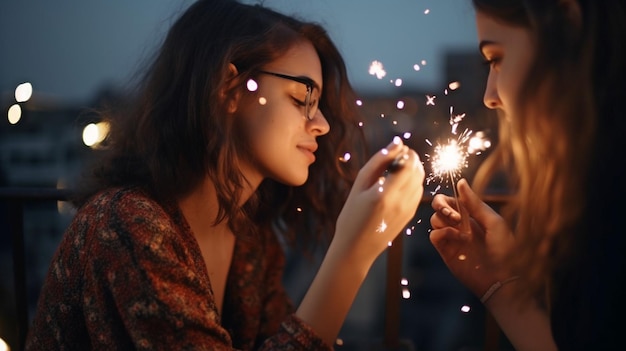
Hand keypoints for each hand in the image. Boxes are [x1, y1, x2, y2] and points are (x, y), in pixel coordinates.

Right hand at [333, 137, 424, 265]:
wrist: (356, 248)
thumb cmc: (352, 215)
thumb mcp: (359, 185)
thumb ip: (379, 161)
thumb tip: (397, 142)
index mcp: (385, 194)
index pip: (408, 163)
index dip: (405, 152)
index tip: (395, 150)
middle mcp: (401, 202)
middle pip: (418, 170)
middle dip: (410, 159)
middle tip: (396, 157)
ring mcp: (408, 210)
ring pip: (420, 180)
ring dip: (412, 170)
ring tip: (395, 170)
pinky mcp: (410, 215)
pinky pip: (418, 192)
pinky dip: (412, 182)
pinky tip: (396, 184)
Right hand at [429, 179, 514, 296]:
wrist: (503, 278)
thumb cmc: (505, 250)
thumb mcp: (493, 222)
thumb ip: (474, 203)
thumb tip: (460, 182)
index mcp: (472, 216)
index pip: (452, 200)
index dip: (449, 197)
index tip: (456, 200)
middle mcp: (459, 225)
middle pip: (438, 207)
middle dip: (441, 205)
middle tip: (454, 214)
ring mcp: (452, 238)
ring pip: (434, 219)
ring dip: (444, 218)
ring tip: (459, 226)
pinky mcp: (446, 251)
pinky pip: (434, 235)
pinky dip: (442, 232)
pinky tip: (458, 237)